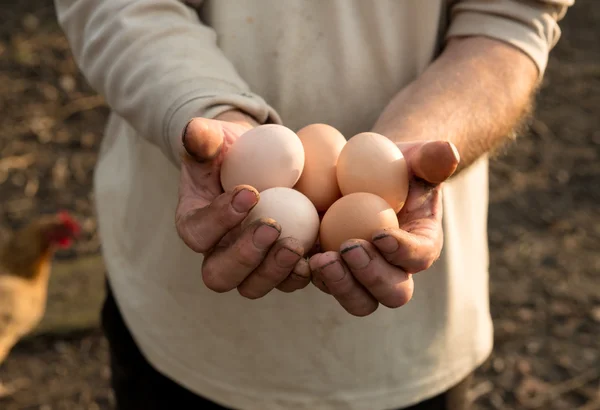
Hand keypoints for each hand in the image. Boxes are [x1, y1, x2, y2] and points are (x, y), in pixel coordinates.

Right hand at [175, 110, 310, 297]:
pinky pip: (288, 281)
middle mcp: (218, 253)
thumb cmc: (231, 151)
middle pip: (220, 274)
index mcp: (196, 224)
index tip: (249, 193)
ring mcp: (251, 265)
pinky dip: (303, 273)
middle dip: (245, 256)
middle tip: (271, 227)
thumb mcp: (214, 139)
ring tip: (296, 245)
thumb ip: (202, 138)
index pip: (198, 232)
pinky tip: (319, 254)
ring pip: (254, 286)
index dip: (220, 219)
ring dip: (275, 270)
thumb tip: (193, 132)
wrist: (261, 162)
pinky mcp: (280, 266)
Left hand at [309, 140, 459, 315]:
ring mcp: (361, 275)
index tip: (380, 233)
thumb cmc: (398, 165)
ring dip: (339, 284)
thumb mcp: (417, 156)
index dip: (403, 251)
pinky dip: (310, 277)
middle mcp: (394, 269)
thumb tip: (447, 152)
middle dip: (371, 276)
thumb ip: (433, 157)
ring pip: (358, 299)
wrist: (366, 174)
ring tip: (320, 258)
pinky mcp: (333, 271)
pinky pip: (323, 285)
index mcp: (422, 244)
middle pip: (391, 292)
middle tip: (349, 248)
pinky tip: (296, 255)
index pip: (420, 256)